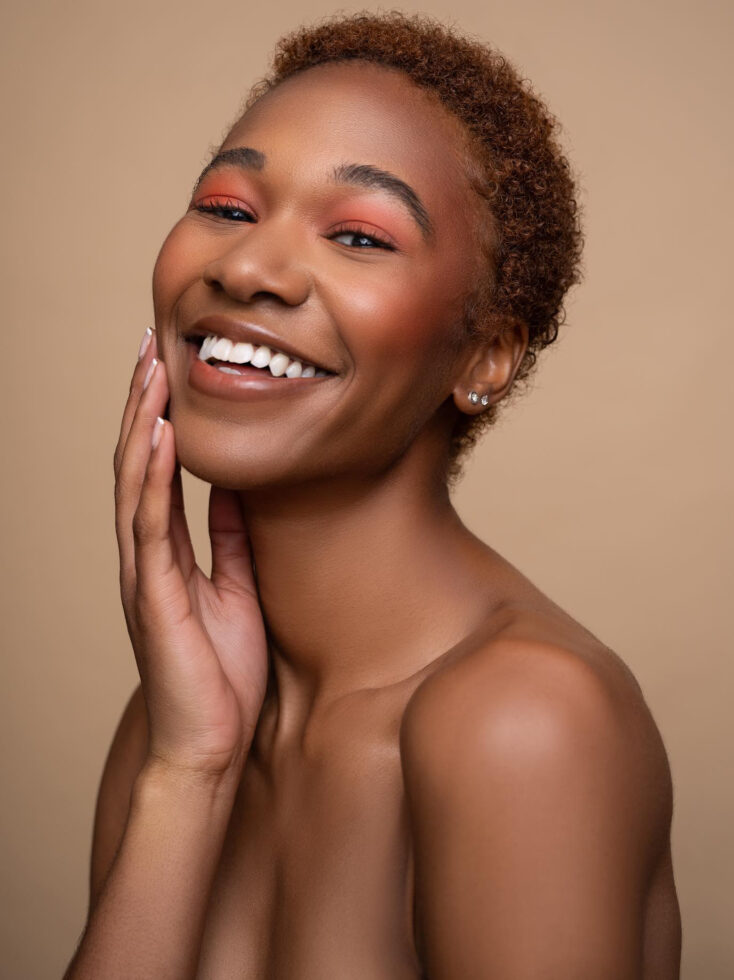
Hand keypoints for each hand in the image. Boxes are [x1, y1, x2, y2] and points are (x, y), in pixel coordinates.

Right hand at [113, 328, 268, 779]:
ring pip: (136, 483)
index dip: (161, 418)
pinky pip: (152, 524)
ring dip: (143, 423)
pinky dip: (154, 475)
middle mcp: (147, 554)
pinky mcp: (153, 594)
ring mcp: (144, 572)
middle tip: (150, 346)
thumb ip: (229, 540)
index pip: (158, 471)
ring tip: (152, 371)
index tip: (171, 368)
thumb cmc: (222, 672)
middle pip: (139, 464)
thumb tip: (240, 491)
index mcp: (167, 552)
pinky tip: (162, 434)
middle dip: (145, 404)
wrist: (211, 742)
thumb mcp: (236, 588)